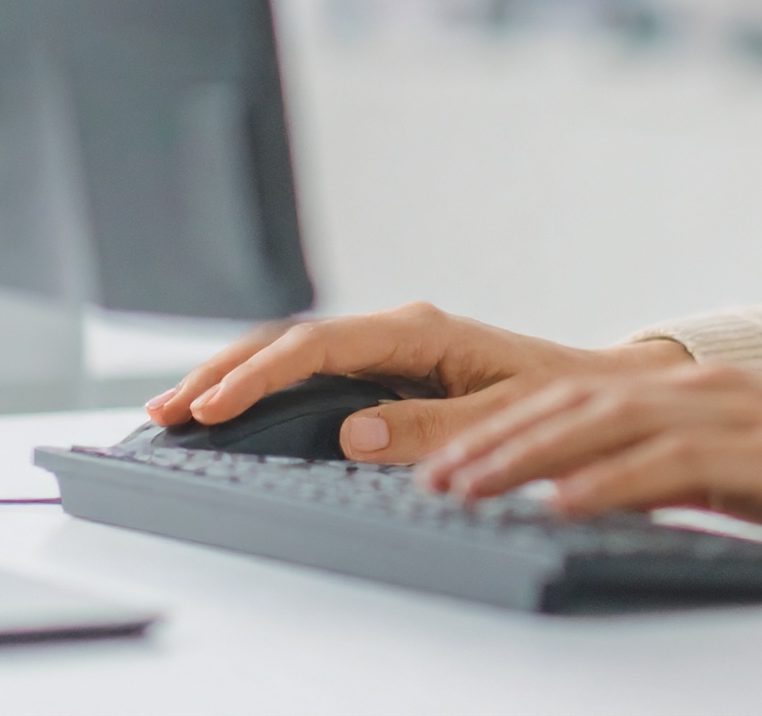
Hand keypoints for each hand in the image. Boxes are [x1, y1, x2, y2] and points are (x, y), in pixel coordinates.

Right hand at [144, 303, 690, 464]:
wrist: (597, 389)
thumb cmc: (556, 401)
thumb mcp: (498, 416)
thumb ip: (426, 427)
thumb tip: (352, 431)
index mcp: (423, 331)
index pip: (323, 346)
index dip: (262, 375)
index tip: (213, 406)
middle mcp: (401, 329)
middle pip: (295, 340)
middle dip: (226, 371)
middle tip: (164, 411)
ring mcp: (392, 345)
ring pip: (297, 351)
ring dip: (236, 375)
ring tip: (176, 409)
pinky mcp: (390, 367)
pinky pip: (315, 368)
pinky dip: (266, 383)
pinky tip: (230, 406)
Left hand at [415, 361, 761, 568]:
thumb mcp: (737, 480)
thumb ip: (671, 476)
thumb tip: (589, 499)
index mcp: (692, 390)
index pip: (574, 398)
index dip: (499, 423)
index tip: (433, 456)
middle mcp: (705, 386)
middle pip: (573, 401)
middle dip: (489, 437)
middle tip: (419, 474)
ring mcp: (739, 412)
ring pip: (608, 421)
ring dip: (526, 455)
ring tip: (462, 489)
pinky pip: (674, 464)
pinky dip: (610, 481)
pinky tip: (561, 504)